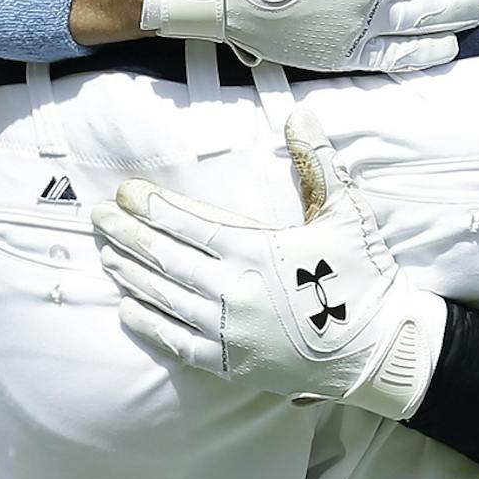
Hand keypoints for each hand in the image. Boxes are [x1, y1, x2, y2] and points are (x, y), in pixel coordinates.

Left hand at [92, 118, 447, 418]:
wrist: (381, 349)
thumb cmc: (365, 277)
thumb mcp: (347, 212)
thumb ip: (320, 162)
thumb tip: (299, 114)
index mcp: (257, 251)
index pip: (189, 223)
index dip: (153, 205)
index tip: (126, 191)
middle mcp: (234, 291)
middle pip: (166, 258)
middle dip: (127, 234)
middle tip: (98, 216)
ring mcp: (230, 332)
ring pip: (164, 297)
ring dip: (130, 273)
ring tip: (105, 254)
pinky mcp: (232, 364)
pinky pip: (178, 343)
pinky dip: (149, 324)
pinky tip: (127, 309)